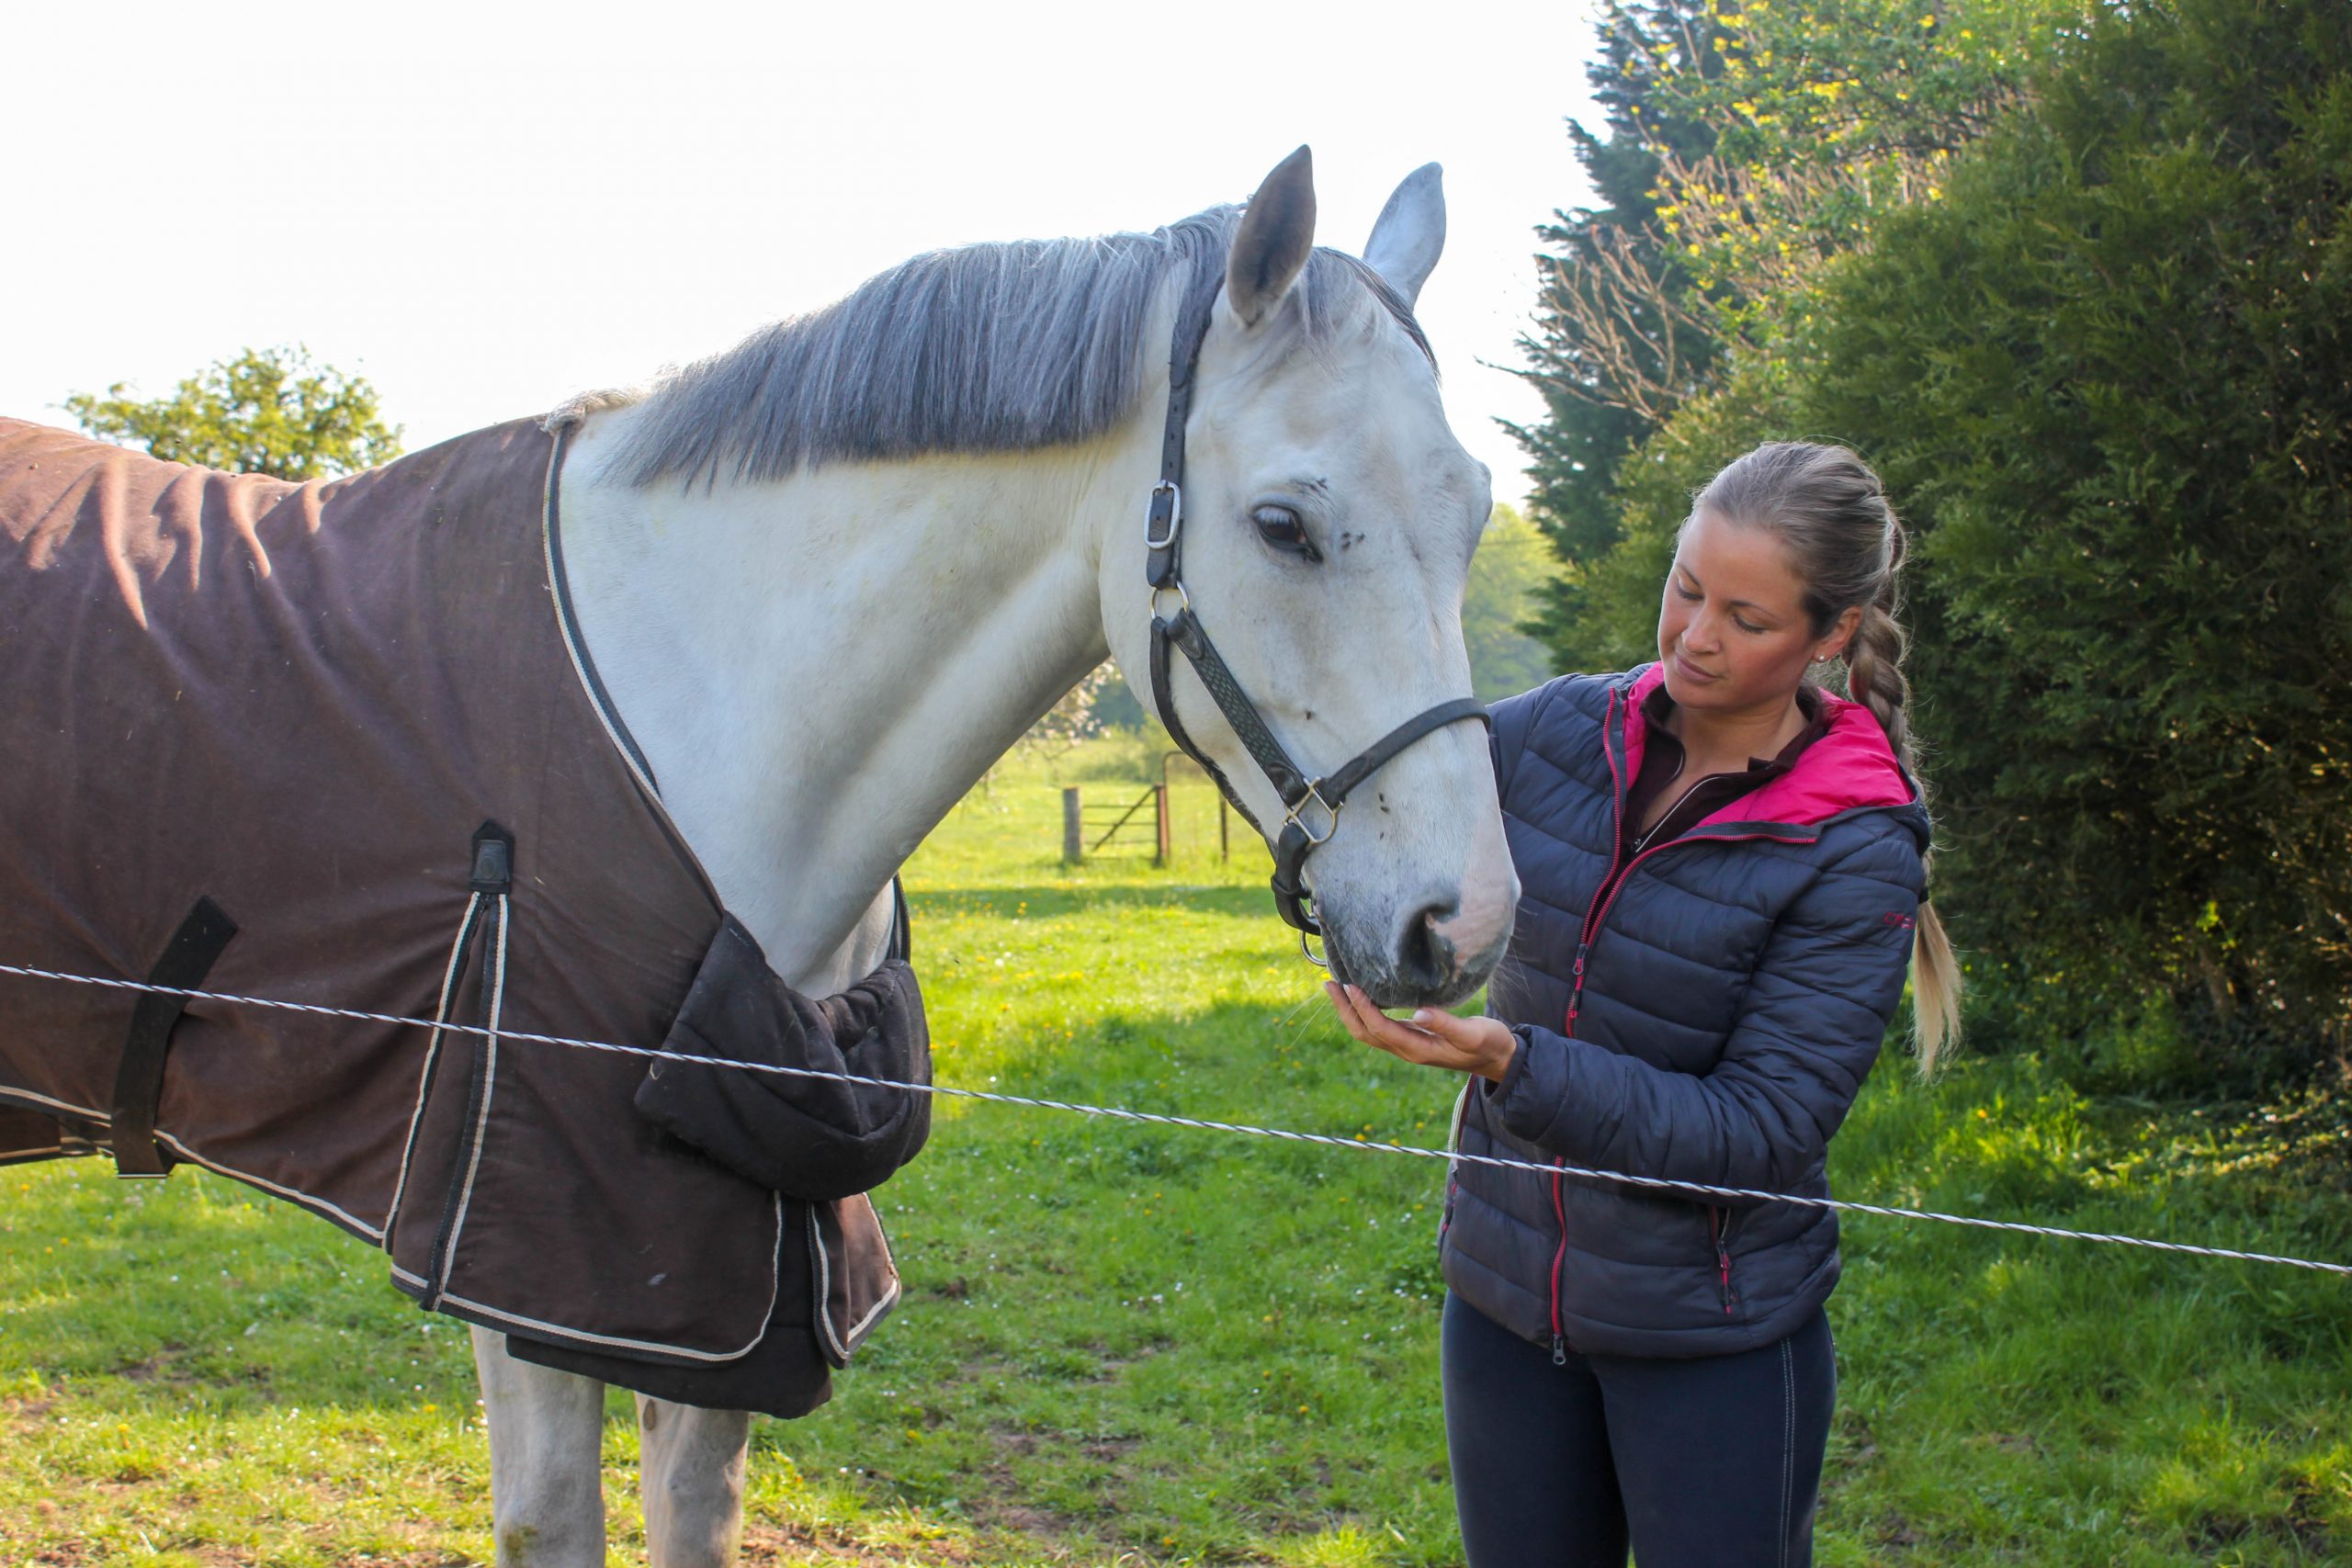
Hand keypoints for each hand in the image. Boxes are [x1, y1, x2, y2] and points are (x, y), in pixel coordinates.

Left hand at [1324, 982, 1518, 1083]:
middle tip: (1329, 984)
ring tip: (1336, 987)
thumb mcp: (1473, 1033)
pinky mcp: (1412, 1038)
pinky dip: (1365, 1011)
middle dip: (1345, 1009)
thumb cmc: (1489, 1044)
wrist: (1499, 1058)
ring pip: (1369, 1031)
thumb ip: (1447, 1024)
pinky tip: (1363, 996)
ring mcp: (1408, 1046)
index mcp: (1418, 1049)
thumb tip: (1419, 1012)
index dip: (1363, 1008)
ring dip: (1350, 1010)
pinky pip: (1379, 1027)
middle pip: (1365, 1033)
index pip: (1381, 1029)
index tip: (1350, 986)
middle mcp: (1407, 1050)